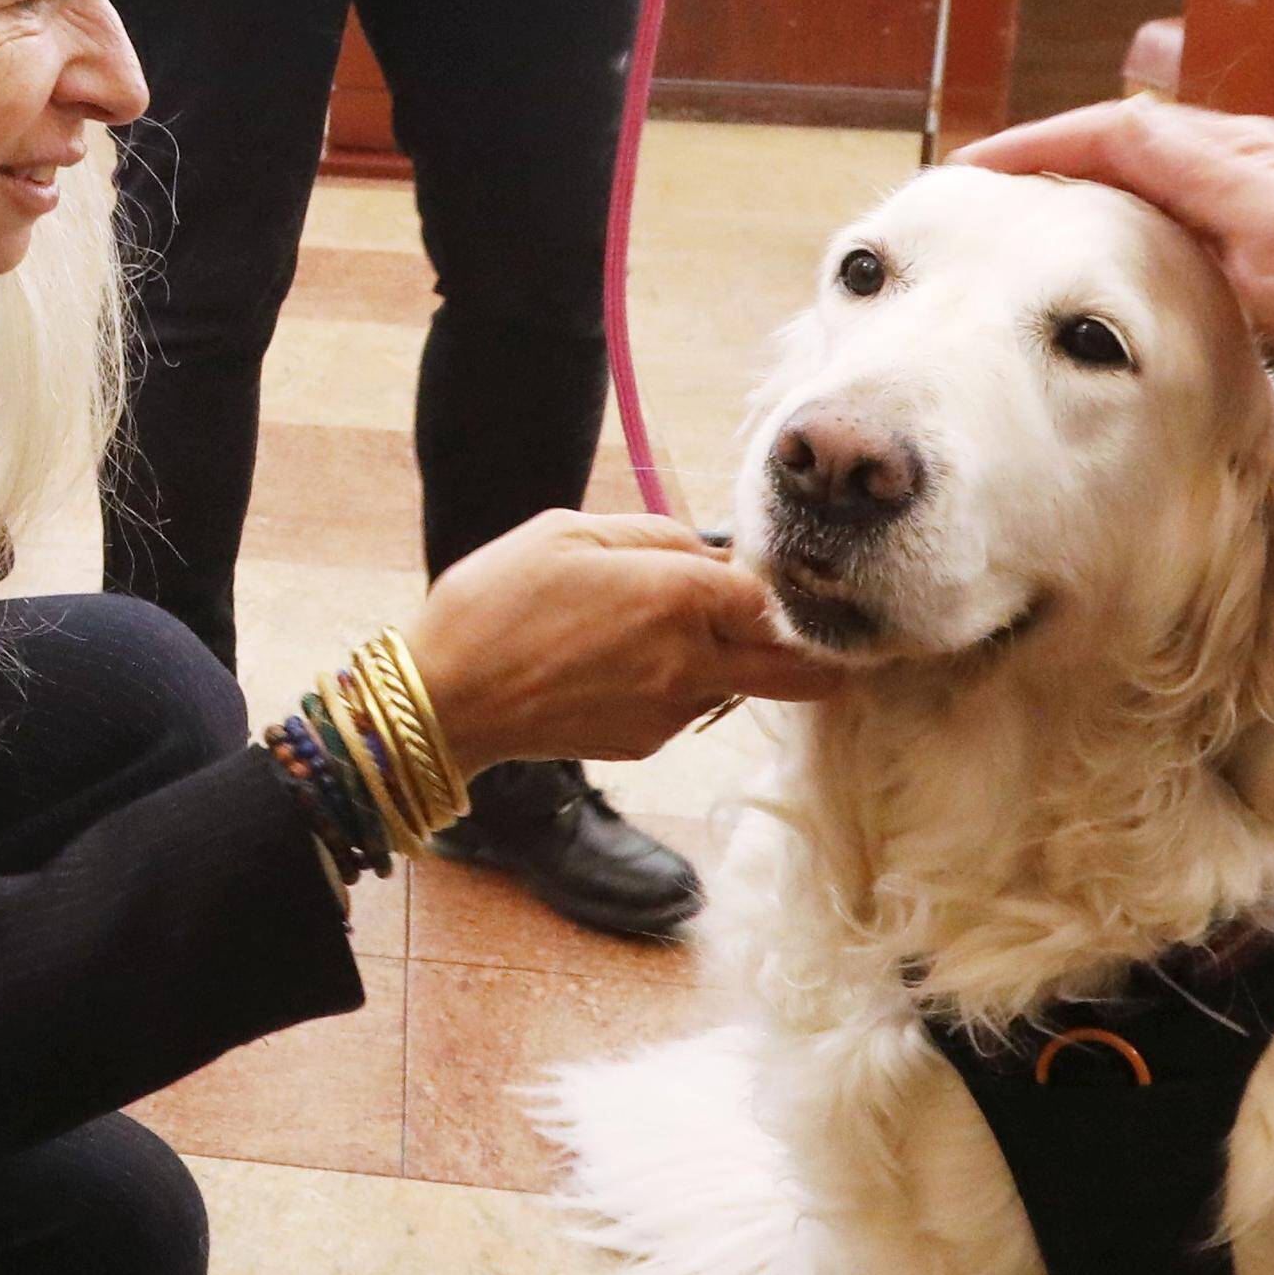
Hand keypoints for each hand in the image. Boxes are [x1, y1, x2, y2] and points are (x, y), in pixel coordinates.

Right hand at [401, 509, 854, 772]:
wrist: (447, 698)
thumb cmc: (498, 600)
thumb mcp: (571, 532)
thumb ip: (655, 537)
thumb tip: (707, 552)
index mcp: (678, 597)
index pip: (780, 597)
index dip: (793, 584)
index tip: (794, 572)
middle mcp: (691, 662)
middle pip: (800, 669)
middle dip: (823, 652)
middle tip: (826, 629)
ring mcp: (673, 711)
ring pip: (743, 685)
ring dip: (739, 659)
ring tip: (681, 628)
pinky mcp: (649, 742)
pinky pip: (691, 704)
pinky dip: (684, 681)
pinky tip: (627, 660)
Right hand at [958, 101, 1273, 470]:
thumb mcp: (1271, 226)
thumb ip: (1197, 175)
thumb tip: (1120, 128)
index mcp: (1238, 151)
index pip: (1117, 130)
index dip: (1040, 143)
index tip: (975, 167)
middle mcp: (1242, 165)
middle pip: (1125, 145)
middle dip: (1050, 159)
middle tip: (982, 190)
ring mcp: (1254, 207)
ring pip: (1147, 183)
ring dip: (1084, 190)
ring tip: (1024, 218)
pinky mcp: (1262, 253)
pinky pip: (1174, 223)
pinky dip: (1124, 229)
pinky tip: (1107, 260)